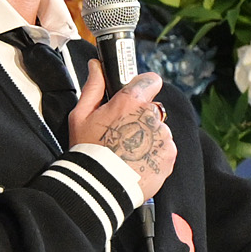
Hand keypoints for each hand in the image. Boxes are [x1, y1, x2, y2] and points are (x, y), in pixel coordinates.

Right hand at [67, 68, 175, 198]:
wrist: (100, 186)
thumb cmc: (88, 151)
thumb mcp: (81, 116)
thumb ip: (93, 87)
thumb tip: (96, 66)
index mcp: (131, 102)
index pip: (150, 80)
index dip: (142, 87)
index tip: (134, 97)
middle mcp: (151, 116)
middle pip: (152, 109)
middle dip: (140, 118)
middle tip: (121, 133)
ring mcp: (163, 136)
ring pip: (159, 129)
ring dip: (148, 137)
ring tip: (128, 152)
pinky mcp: (169, 155)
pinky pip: (165, 148)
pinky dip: (154, 154)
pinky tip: (137, 162)